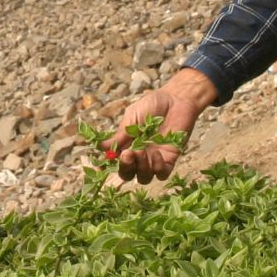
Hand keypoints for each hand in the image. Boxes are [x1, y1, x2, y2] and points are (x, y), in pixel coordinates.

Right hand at [105, 68, 215, 182]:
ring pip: (144, 178)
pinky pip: (162, 174)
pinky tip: (157, 153)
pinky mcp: (170, 159)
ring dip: (140, 168)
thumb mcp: (132, 117)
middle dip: (125, 168)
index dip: (107, 168)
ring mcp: (154, 159)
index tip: (101, 168)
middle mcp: (140, 156)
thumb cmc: (152, 105)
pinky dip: (157, 168)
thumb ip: (120, 134)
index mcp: (127, 145)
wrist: (176, 98)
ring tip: (141, 152)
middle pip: (128, 174)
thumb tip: (100, 147)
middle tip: (127, 155)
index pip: (115, 162)